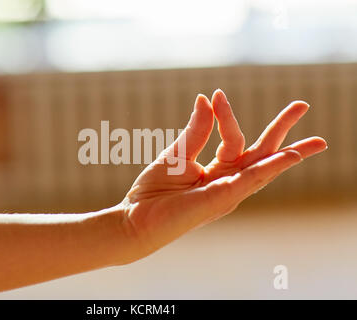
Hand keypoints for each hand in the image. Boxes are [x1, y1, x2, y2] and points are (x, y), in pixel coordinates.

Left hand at [121, 89, 326, 257]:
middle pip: (261, 152)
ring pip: (263, 167)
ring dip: (290, 152)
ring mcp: (228, 192)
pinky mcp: (221, 200)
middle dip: (283, 131)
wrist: (136, 219)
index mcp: (217, 170)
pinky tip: (288, 156)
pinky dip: (270, 168)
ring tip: (317, 141)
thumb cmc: (154, 191)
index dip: (226, 115)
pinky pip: (250, 180)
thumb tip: (208, 98)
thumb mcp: (177, 154)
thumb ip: (196, 130)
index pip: (233, 138)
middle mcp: (228, 181)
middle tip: (303, 105)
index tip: (216, 95)